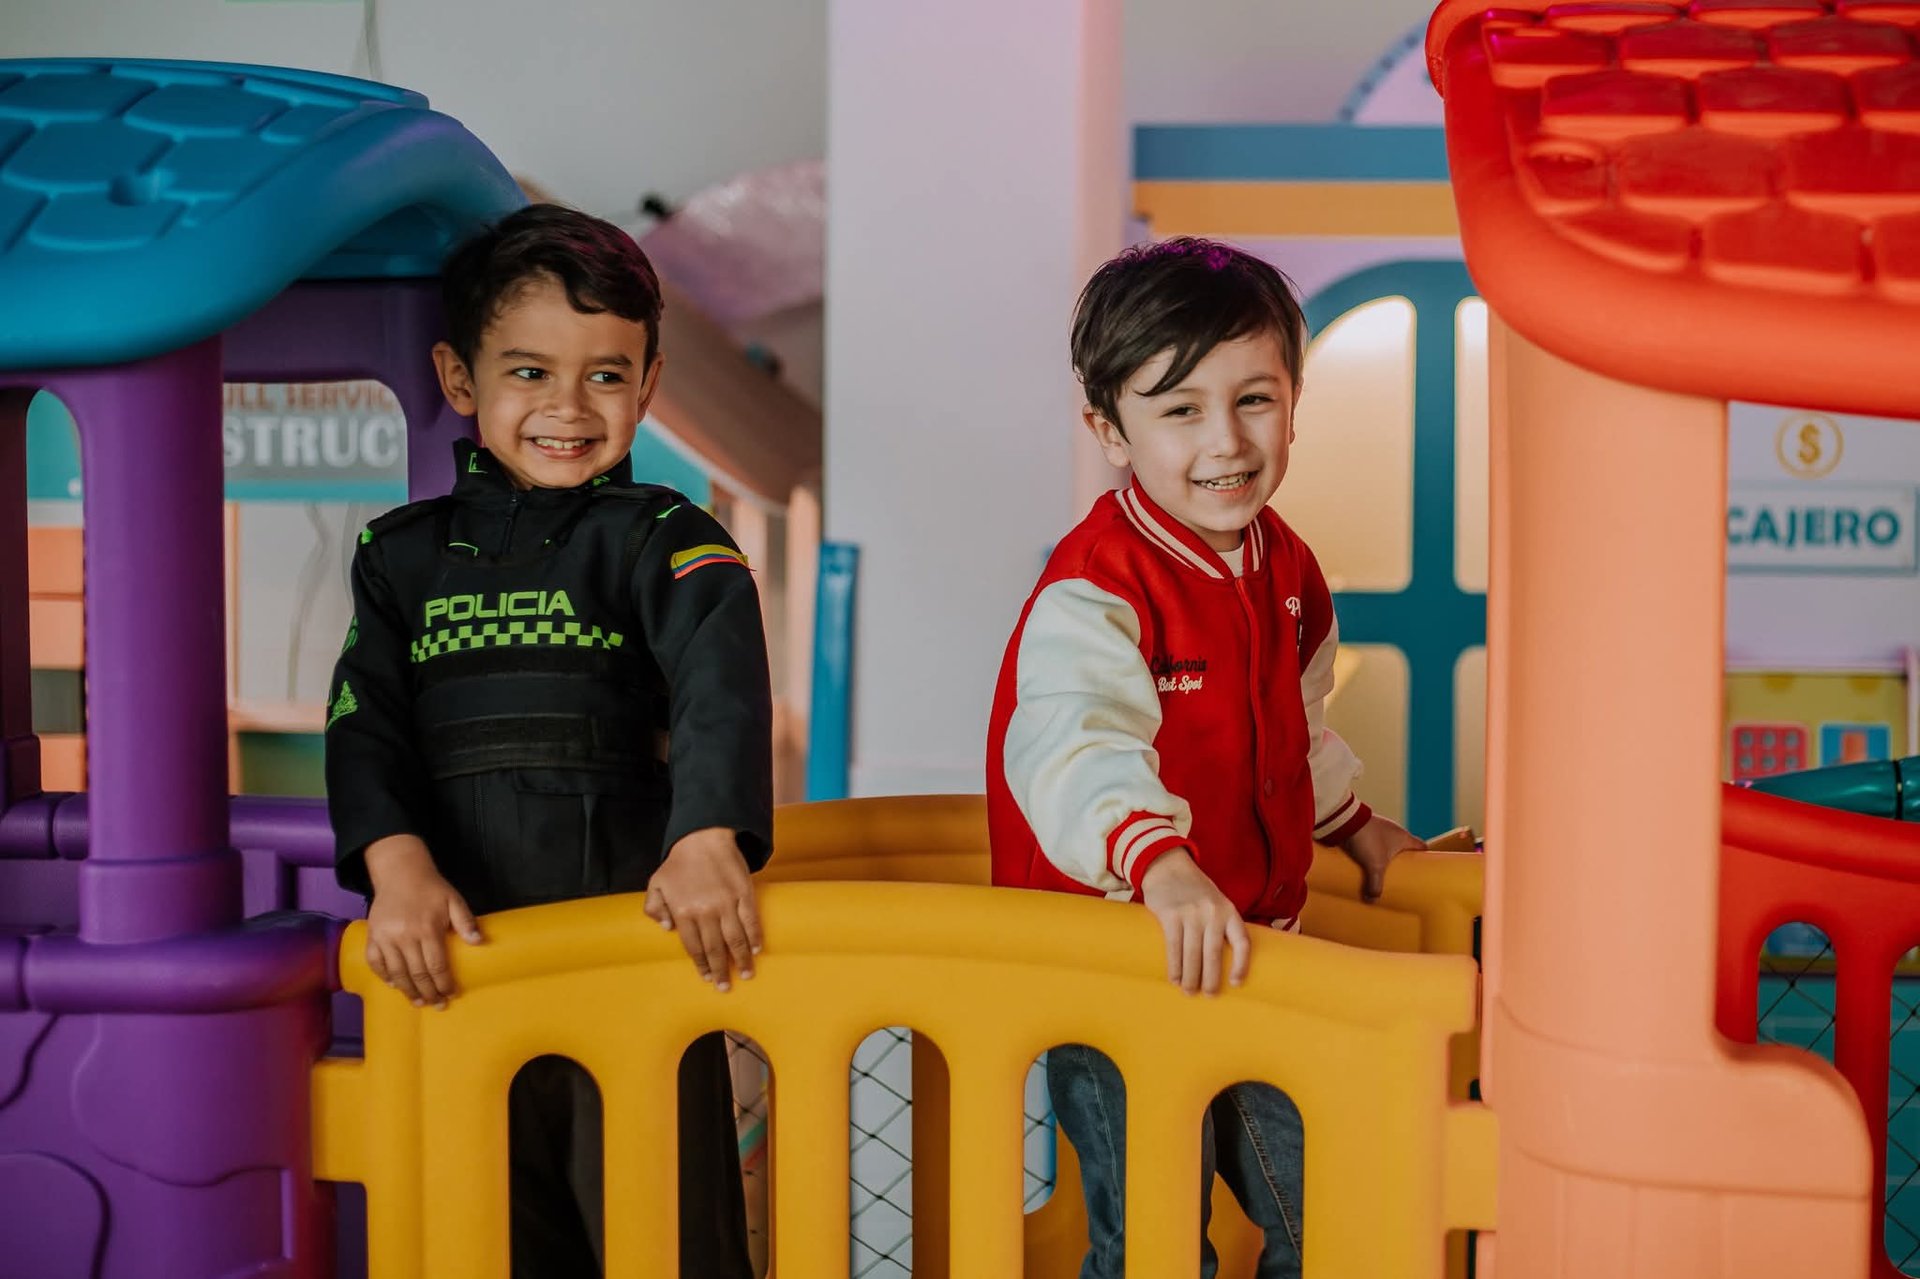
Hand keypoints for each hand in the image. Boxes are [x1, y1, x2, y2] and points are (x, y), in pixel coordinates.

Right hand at [363, 834, 484, 1008]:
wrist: (400, 872)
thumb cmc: (431, 888)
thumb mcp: (453, 900)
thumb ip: (465, 921)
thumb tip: (478, 942)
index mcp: (427, 928)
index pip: (436, 965)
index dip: (444, 983)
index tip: (451, 994)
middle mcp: (405, 936)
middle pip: (417, 973)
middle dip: (429, 992)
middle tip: (437, 1004)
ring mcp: (385, 937)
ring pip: (396, 972)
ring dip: (408, 991)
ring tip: (418, 1002)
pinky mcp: (372, 936)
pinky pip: (375, 962)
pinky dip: (384, 976)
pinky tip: (395, 985)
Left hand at [644, 827, 762, 991]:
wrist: (704, 836)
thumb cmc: (679, 862)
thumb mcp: (656, 883)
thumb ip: (655, 908)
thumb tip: (666, 928)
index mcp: (683, 911)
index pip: (693, 946)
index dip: (701, 964)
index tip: (707, 978)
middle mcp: (705, 911)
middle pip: (715, 948)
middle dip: (720, 971)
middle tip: (725, 986)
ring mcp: (727, 903)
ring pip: (735, 939)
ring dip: (741, 960)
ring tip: (745, 974)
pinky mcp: (744, 894)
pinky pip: (751, 921)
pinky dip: (754, 937)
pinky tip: (756, 949)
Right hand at [1139, 849, 1249, 995]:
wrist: (1168, 867)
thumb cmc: (1194, 890)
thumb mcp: (1216, 901)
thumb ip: (1221, 925)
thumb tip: (1223, 961)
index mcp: (1229, 911)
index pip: (1242, 942)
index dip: (1241, 965)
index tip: (1236, 983)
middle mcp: (1213, 913)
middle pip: (1214, 954)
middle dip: (1211, 980)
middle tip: (1209, 995)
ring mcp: (1191, 914)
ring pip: (1193, 955)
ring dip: (1190, 978)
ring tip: (1189, 991)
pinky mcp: (1171, 915)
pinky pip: (1174, 947)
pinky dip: (1174, 967)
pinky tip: (1174, 978)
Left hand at [1339, 815, 1426, 903]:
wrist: (1345, 821)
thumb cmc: (1367, 839)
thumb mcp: (1374, 866)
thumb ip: (1375, 885)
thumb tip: (1372, 900)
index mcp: (1404, 837)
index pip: (1421, 847)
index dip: (1425, 858)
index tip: (1422, 870)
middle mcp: (1394, 831)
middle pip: (1404, 848)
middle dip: (1403, 861)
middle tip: (1400, 876)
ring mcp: (1380, 828)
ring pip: (1388, 846)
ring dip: (1385, 857)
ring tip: (1381, 872)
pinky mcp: (1366, 829)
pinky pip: (1374, 843)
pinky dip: (1372, 852)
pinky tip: (1366, 862)